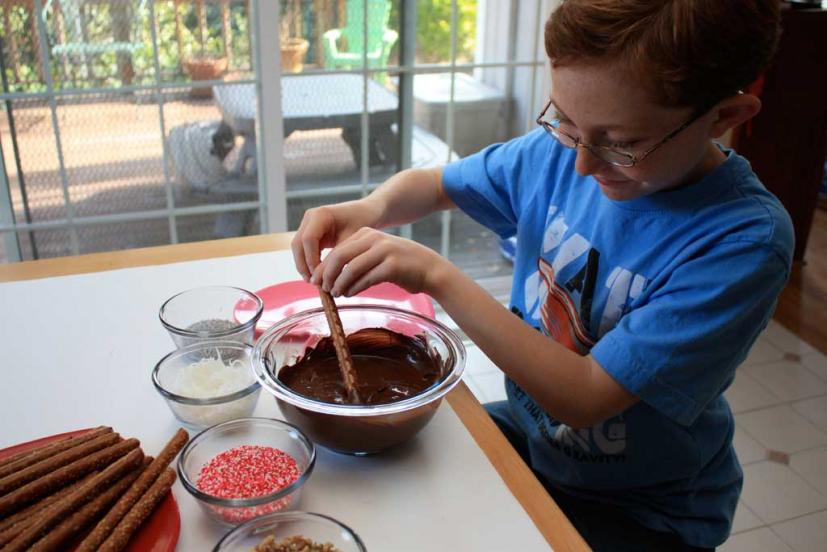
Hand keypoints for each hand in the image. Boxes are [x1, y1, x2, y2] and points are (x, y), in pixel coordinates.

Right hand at [291, 200, 381, 280]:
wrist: (365, 213)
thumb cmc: (362, 224)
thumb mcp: (353, 240)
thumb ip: (339, 256)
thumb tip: (329, 278)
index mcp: (321, 214)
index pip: (308, 239)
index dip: (311, 259)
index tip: (320, 275)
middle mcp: (310, 217)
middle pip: (298, 243)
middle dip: (303, 264)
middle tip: (312, 282)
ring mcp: (307, 223)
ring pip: (297, 247)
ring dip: (303, 264)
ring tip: (313, 281)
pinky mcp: (308, 231)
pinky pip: (303, 248)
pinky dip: (307, 261)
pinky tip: (315, 274)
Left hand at [310, 227, 446, 296]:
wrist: (431, 269)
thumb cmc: (402, 266)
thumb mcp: (378, 255)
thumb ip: (357, 260)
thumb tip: (331, 276)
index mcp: (367, 233)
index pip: (337, 249)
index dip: (324, 266)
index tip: (317, 280)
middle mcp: (374, 239)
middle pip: (340, 257)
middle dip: (327, 275)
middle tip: (322, 289)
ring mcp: (384, 251)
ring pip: (351, 269)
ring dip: (339, 284)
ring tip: (335, 294)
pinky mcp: (392, 266)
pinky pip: (366, 279)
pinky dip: (354, 289)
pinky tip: (349, 294)